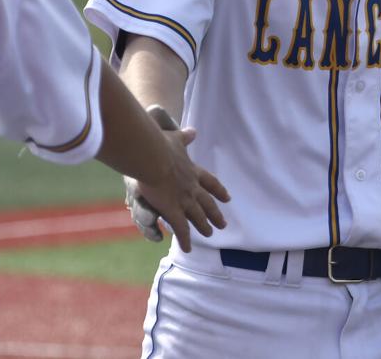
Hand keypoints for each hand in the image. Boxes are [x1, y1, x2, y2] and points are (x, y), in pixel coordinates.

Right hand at [125, 105, 228, 251]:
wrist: (153, 156)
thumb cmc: (161, 145)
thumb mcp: (176, 138)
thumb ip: (185, 137)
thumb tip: (193, 131)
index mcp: (193, 171)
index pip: (211, 183)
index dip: (219, 191)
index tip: (227, 198)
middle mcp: (192, 187)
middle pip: (208, 204)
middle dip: (215, 214)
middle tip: (223, 224)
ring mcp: (184, 200)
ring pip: (197, 217)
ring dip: (204, 227)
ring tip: (209, 234)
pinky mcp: (172, 210)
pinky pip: (181, 229)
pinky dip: (186, 240)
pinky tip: (188, 249)